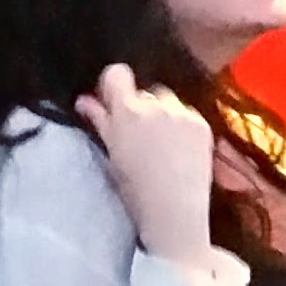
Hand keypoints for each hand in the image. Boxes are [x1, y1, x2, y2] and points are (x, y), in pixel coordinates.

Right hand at [76, 64, 213, 265]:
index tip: (113, 102)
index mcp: (127, 112)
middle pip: (144, 92)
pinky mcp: (202, 123)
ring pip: (167, 101)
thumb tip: (84, 100)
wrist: (174, 212)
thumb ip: (99, 122)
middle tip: (140, 136)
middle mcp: (155, 106)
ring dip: (162, 114)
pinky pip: (187, 113)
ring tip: (162, 145)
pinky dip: (182, 125)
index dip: (113, 86)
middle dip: (140, 107)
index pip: (117, 73)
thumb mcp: (112, 154)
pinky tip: (180, 150)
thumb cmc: (135, 190)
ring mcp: (182, 113)